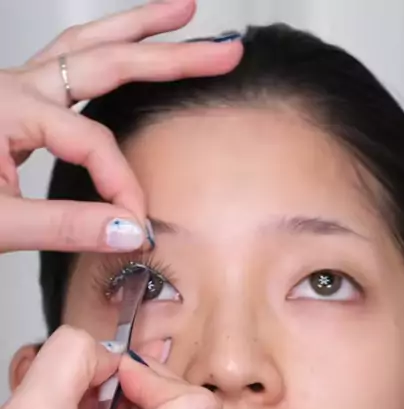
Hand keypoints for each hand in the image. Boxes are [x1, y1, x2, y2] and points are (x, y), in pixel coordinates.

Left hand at [0, 0, 241, 252]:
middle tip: (221, 49)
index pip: (92, 141)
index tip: (137, 224)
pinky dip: (102, 54)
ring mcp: (13, 87)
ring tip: (182, 15)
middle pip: (105, 57)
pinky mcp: (13, 100)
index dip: (121, 184)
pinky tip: (122, 53)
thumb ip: (66, 226)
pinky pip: (66, 64)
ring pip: (85, 46)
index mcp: (9, 107)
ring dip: (136, 30)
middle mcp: (14, 86)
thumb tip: (129, 229)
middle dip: (169, 54)